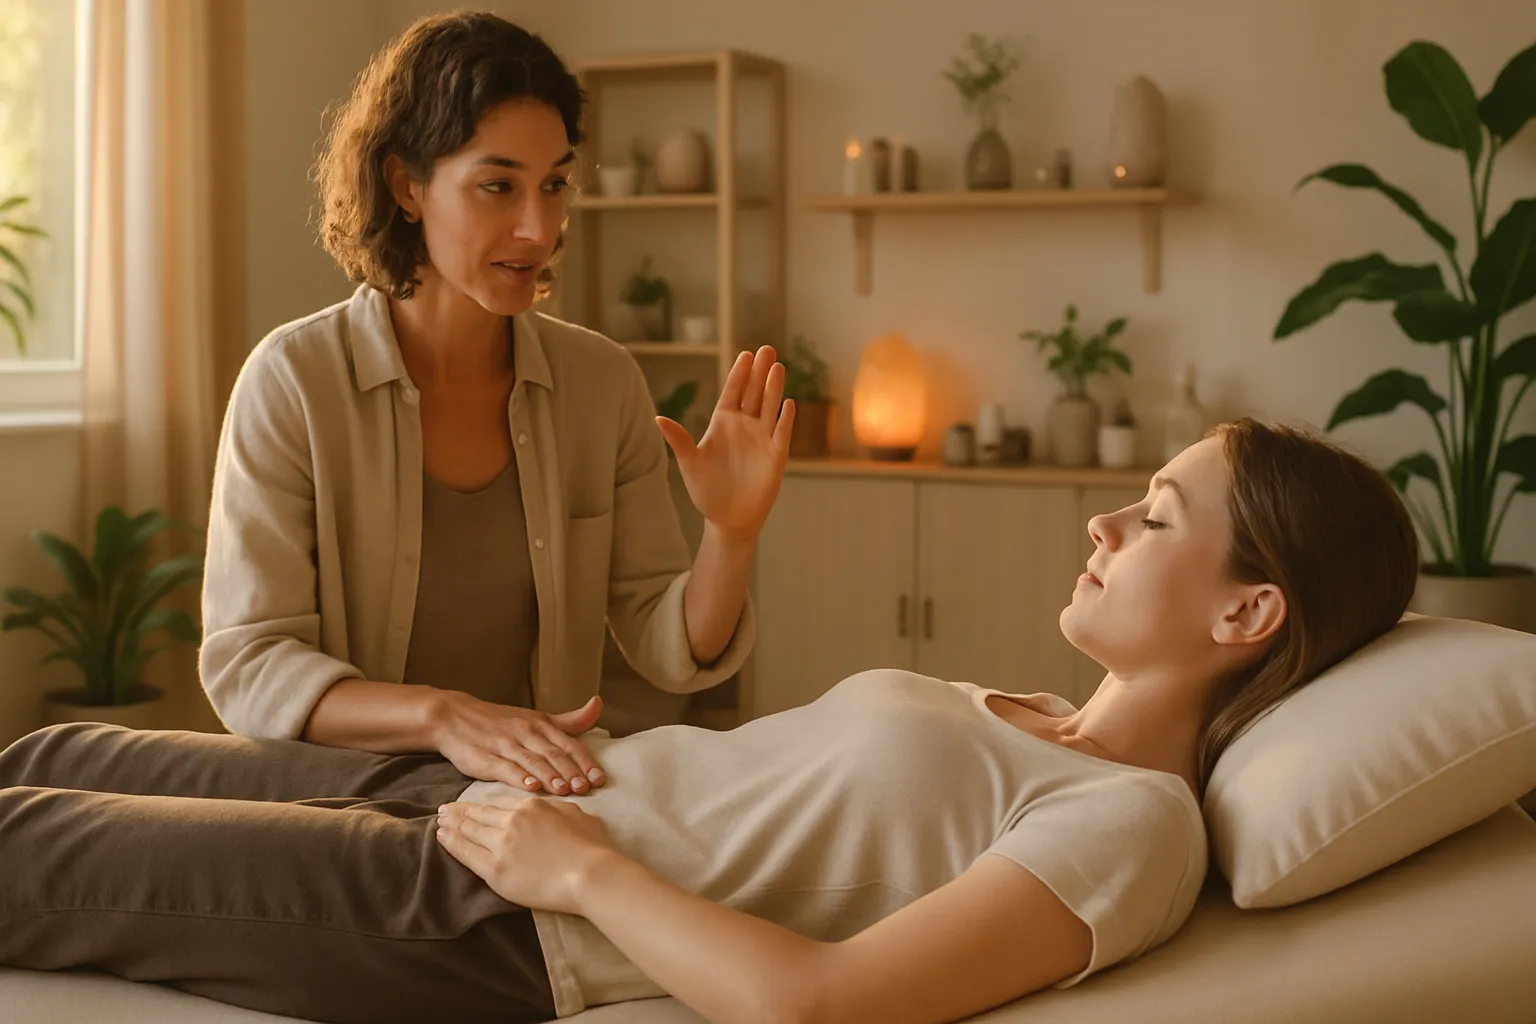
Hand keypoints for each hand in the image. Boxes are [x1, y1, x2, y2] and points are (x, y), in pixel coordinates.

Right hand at [429, 691, 605, 795]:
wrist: (454, 717)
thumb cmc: (500, 722)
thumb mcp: (536, 718)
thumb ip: (567, 720)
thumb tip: (597, 705)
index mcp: (540, 724)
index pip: (569, 744)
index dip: (585, 762)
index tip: (599, 779)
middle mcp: (526, 733)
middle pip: (554, 754)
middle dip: (571, 772)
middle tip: (586, 788)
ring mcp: (505, 745)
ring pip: (532, 761)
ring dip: (550, 776)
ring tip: (564, 791)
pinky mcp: (486, 758)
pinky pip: (505, 768)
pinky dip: (519, 777)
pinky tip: (531, 788)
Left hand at [436, 798, 620, 915]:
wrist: (590, 874)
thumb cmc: (593, 848)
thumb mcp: (579, 816)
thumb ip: (560, 810)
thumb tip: (555, 809)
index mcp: (532, 806)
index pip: (501, 804)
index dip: (485, 804)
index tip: (476, 805)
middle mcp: (512, 821)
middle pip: (480, 813)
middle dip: (460, 811)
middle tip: (445, 810)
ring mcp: (501, 844)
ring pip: (469, 830)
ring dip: (452, 824)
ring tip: (440, 822)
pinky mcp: (494, 869)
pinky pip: (465, 853)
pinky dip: (451, 842)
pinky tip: (441, 837)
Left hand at [656, 346, 794, 542]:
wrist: (728, 518)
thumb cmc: (706, 490)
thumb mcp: (689, 463)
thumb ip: (678, 440)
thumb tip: (659, 419)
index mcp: (723, 423)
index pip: (733, 392)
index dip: (739, 374)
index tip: (745, 354)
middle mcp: (744, 427)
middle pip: (753, 393)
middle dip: (759, 372)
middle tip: (766, 349)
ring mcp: (761, 440)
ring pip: (768, 408)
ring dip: (773, 388)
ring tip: (777, 366)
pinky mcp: (775, 456)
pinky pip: (781, 433)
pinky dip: (784, 419)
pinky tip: (788, 403)